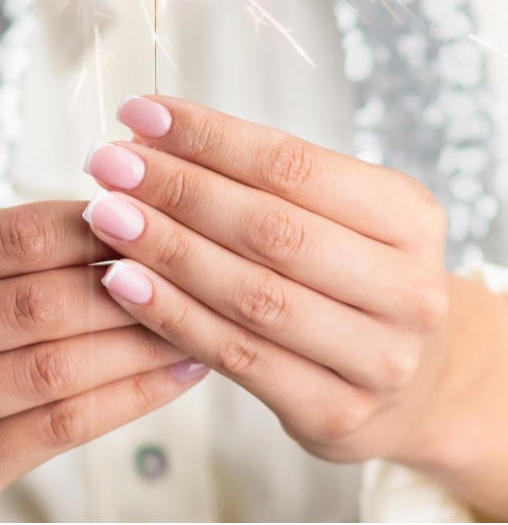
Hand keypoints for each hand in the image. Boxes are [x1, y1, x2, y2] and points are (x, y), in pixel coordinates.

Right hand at [0, 201, 204, 521]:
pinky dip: (131, 396)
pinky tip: (176, 371)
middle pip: (36, 302)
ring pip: (54, 369)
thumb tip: (125, 209)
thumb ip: (5, 246)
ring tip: (198, 315)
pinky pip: (58, 429)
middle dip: (127, 282)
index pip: (12, 236)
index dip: (93, 224)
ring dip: (140, 341)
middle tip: (189, 264)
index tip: (151, 211)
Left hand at [83, 95, 507, 518]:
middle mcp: (405, 289)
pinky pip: (237, 356)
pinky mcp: (333, 414)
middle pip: (272, 228)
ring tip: (106, 214)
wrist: (420, 380)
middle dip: (178, 189)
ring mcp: (376, 360)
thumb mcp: (342, 214)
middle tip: (111, 163)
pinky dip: (173, 315)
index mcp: (409, 217)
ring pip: (251, 294)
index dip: (210, 137)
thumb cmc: (357, 275)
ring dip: (166, 249)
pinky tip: (125, 282)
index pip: (294, 164)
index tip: (142, 113)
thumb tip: (152, 137)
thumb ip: (262, 180)